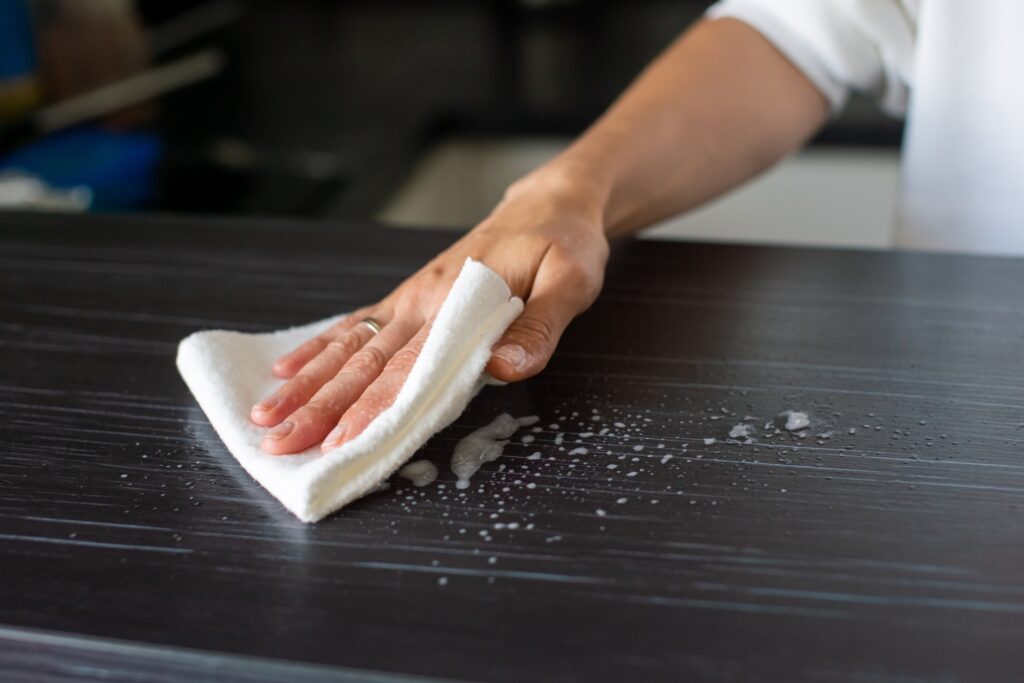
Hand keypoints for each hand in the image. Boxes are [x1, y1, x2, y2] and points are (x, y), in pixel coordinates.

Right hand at [250, 175, 609, 454]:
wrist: (548, 204)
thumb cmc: (562, 244)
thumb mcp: (570, 281)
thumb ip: (539, 326)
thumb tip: (504, 369)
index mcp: (457, 301)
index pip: (409, 367)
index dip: (373, 407)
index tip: (338, 440)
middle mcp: (424, 302)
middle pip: (364, 363)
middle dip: (318, 406)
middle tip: (277, 443)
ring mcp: (412, 299)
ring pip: (351, 347)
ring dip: (307, 383)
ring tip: (266, 416)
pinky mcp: (410, 297)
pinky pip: (358, 324)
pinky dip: (322, 347)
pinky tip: (287, 367)